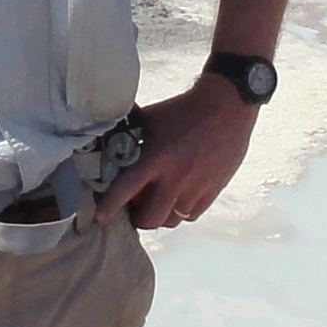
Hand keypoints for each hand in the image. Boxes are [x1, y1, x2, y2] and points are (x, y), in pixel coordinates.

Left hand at [101, 80, 261, 230]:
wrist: (226, 105)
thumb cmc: (183, 110)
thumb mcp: (149, 118)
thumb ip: (127, 133)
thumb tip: (101, 138)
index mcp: (157, 157)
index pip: (127, 188)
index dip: (111, 206)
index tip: (101, 218)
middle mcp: (177, 176)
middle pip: (151, 218)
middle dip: (138, 219)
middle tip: (135, 209)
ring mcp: (197, 186)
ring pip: (172, 220)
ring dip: (160, 216)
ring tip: (157, 204)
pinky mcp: (213, 189)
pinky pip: (191, 215)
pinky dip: (180, 212)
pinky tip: (177, 199)